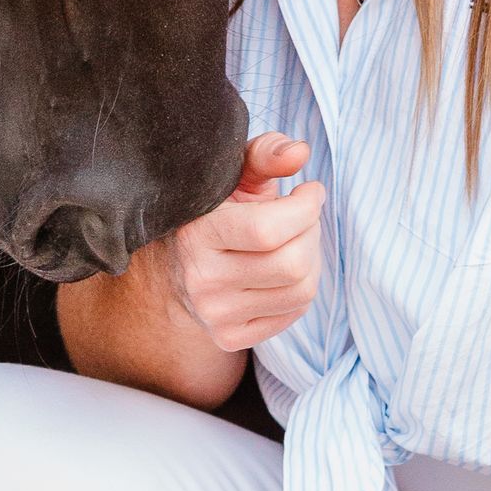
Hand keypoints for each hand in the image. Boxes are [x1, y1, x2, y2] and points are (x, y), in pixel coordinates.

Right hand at [171, 133, 323, 351]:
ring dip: (312, 259)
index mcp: (196, 234)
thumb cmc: (215, 208)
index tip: (309, 191)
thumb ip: (265, 154)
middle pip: (293, 264)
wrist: (178, 264)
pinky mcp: (231, 337)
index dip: (305, 207)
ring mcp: (214, 315)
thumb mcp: (234, 173)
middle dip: (311, 232)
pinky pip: (295, 312)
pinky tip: (284, 269)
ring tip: (296, 240)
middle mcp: (200, 280)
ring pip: (302, 291)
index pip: (268, 230)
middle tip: (303, 216)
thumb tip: (300, 153)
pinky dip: (301, 287)